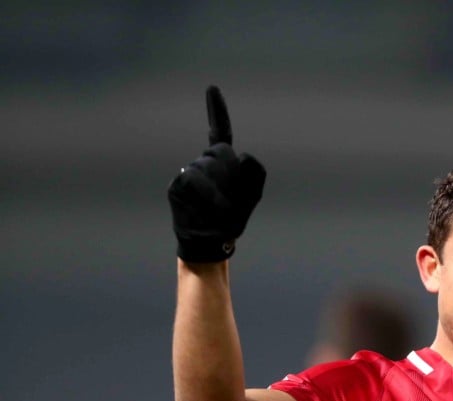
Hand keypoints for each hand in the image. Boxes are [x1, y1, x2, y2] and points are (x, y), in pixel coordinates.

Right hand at [168, 85, 265, 261]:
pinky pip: (193, 181)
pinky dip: (204, 196)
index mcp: (222, 162)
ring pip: (207, 168)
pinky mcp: (176, 185)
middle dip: (231, 174)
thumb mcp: (253, 195)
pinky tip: (203, 209)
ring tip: (218, 209)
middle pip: (221, 153)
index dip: (216, 110)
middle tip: (232, 199)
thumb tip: (242, 154)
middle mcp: (202, 162)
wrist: (209, 241)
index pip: (219, 131)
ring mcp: (188, 172)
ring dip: (219, 190)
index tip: (211, 87)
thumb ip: (256, 172)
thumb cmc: (232, 218)